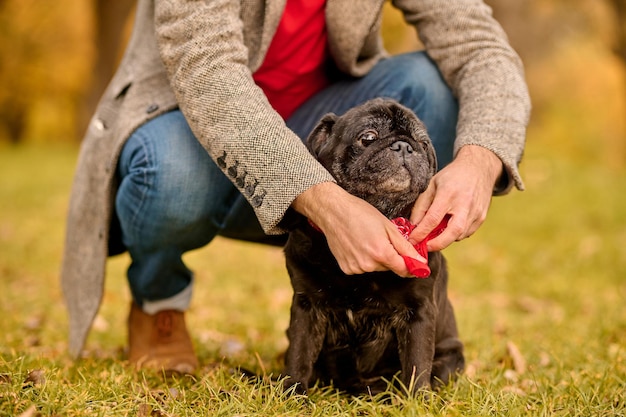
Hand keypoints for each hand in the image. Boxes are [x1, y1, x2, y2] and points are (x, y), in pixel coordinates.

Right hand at [292, 182, 424, 276]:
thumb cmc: (360, 213)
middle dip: (390, 256)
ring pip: (375, 267)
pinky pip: (362, 267)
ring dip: (376, 257)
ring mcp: (356, 268)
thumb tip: (420, 262)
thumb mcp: (388, 226)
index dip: (412, 266)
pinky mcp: (346, 268)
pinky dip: (363, 259)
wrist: (333, 211)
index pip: (404, 269)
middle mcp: (368, 264)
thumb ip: (405, 247)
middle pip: (389, 267)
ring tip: (367, 239)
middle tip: (381, 238)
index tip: (416, 263)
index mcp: (381, 252)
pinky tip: (357, 245)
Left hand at [409, 145, 502, 251]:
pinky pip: (466, 233)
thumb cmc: (452, 176)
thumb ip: (421, 206)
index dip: (421, 233)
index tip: (412, 240)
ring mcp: (476, 212)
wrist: (479, 168)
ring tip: (434, 235)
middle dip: (437, 244)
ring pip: (459, 235)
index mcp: (449, 193)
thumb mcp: (431, 185)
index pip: (433, 219)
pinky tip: (448, 228)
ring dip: (445, 239)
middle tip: (424, 247)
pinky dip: (455, 235)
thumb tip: (414, 226)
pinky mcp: (482, 217)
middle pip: (452, 233)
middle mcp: (465, 204)